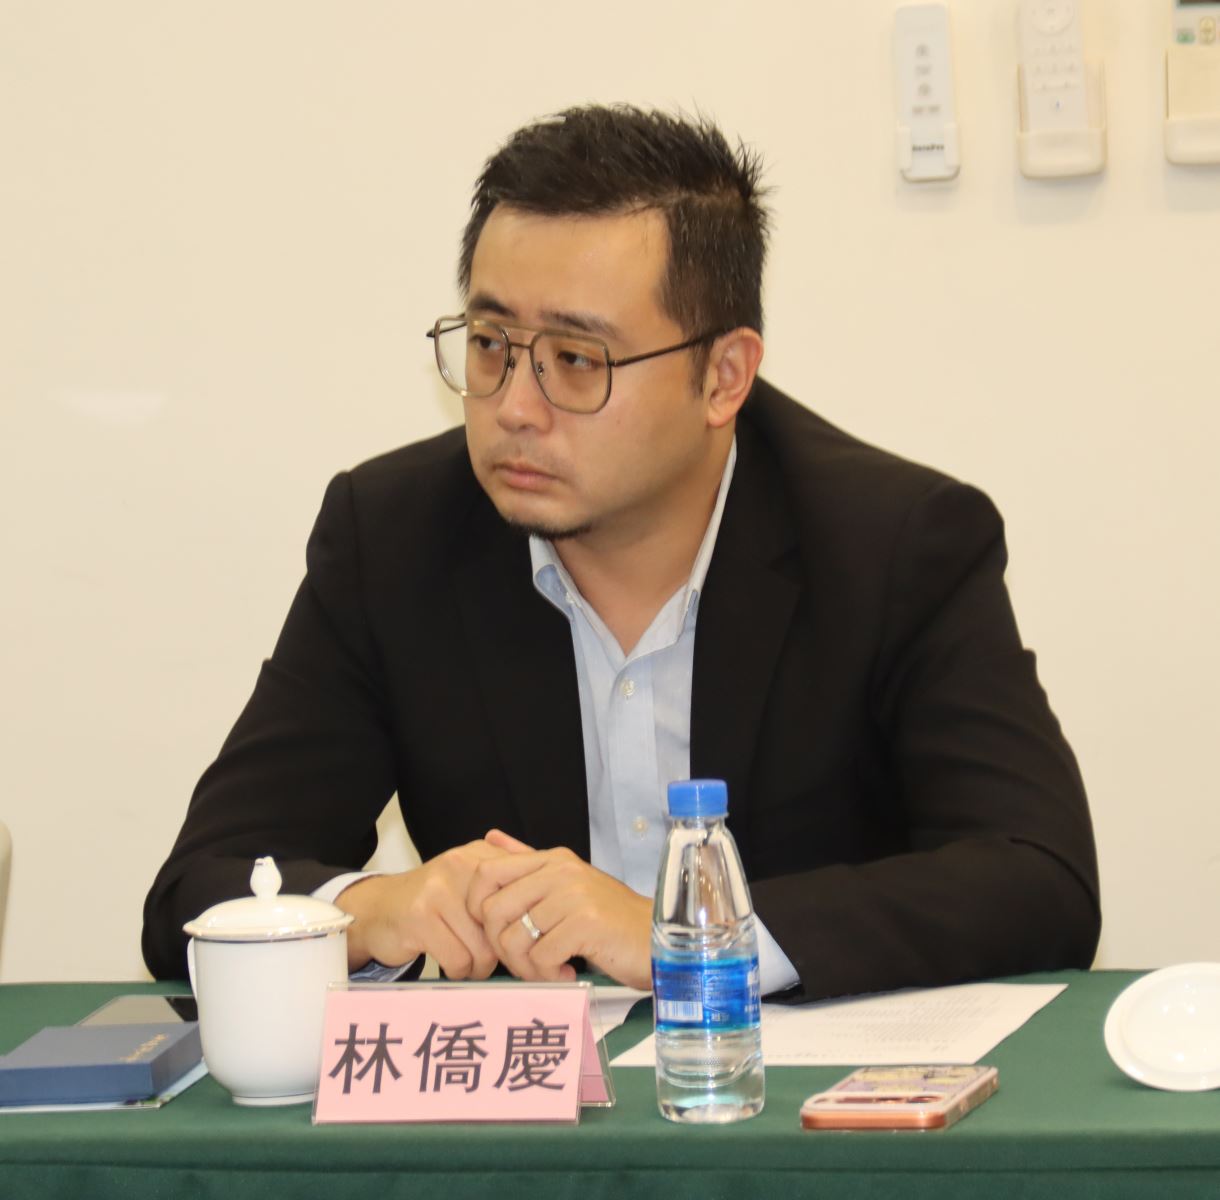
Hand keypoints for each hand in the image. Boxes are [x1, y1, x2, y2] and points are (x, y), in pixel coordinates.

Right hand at [336, 839, 511, 979]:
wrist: (378, 909)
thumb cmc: (434, 903)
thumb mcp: (471, 882)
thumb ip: (508, 884)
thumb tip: (551, 903)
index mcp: (481, 855)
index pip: (523, 894)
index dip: (523, 926)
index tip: (520, 943)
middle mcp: (462, 865)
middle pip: (505, 926)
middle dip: (502, 952)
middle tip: (495, 961)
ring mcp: (439, 889)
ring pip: (483, 949)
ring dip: (479, 967)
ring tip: (469, 962)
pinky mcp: (420, 916)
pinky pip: (458, 960)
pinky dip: (458, 971)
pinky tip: (451, 964)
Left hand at [466, 829, 652, 989]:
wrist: (657, 938)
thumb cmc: (610, 918)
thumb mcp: (568, 882)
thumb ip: (527, 861)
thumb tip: (489, 837)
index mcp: (552, 859)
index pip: (486, 872)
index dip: (476, 907)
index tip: (497, 931)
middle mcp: (560, 871)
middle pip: (493, 911)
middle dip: (502, 947)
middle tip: (526, 961)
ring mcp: (573, 895)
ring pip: (514, 939)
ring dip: (526, 967)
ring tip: (550, 969)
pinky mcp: (586, 923)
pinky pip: (541, 957)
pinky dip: (549, 975)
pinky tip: (568, 972)